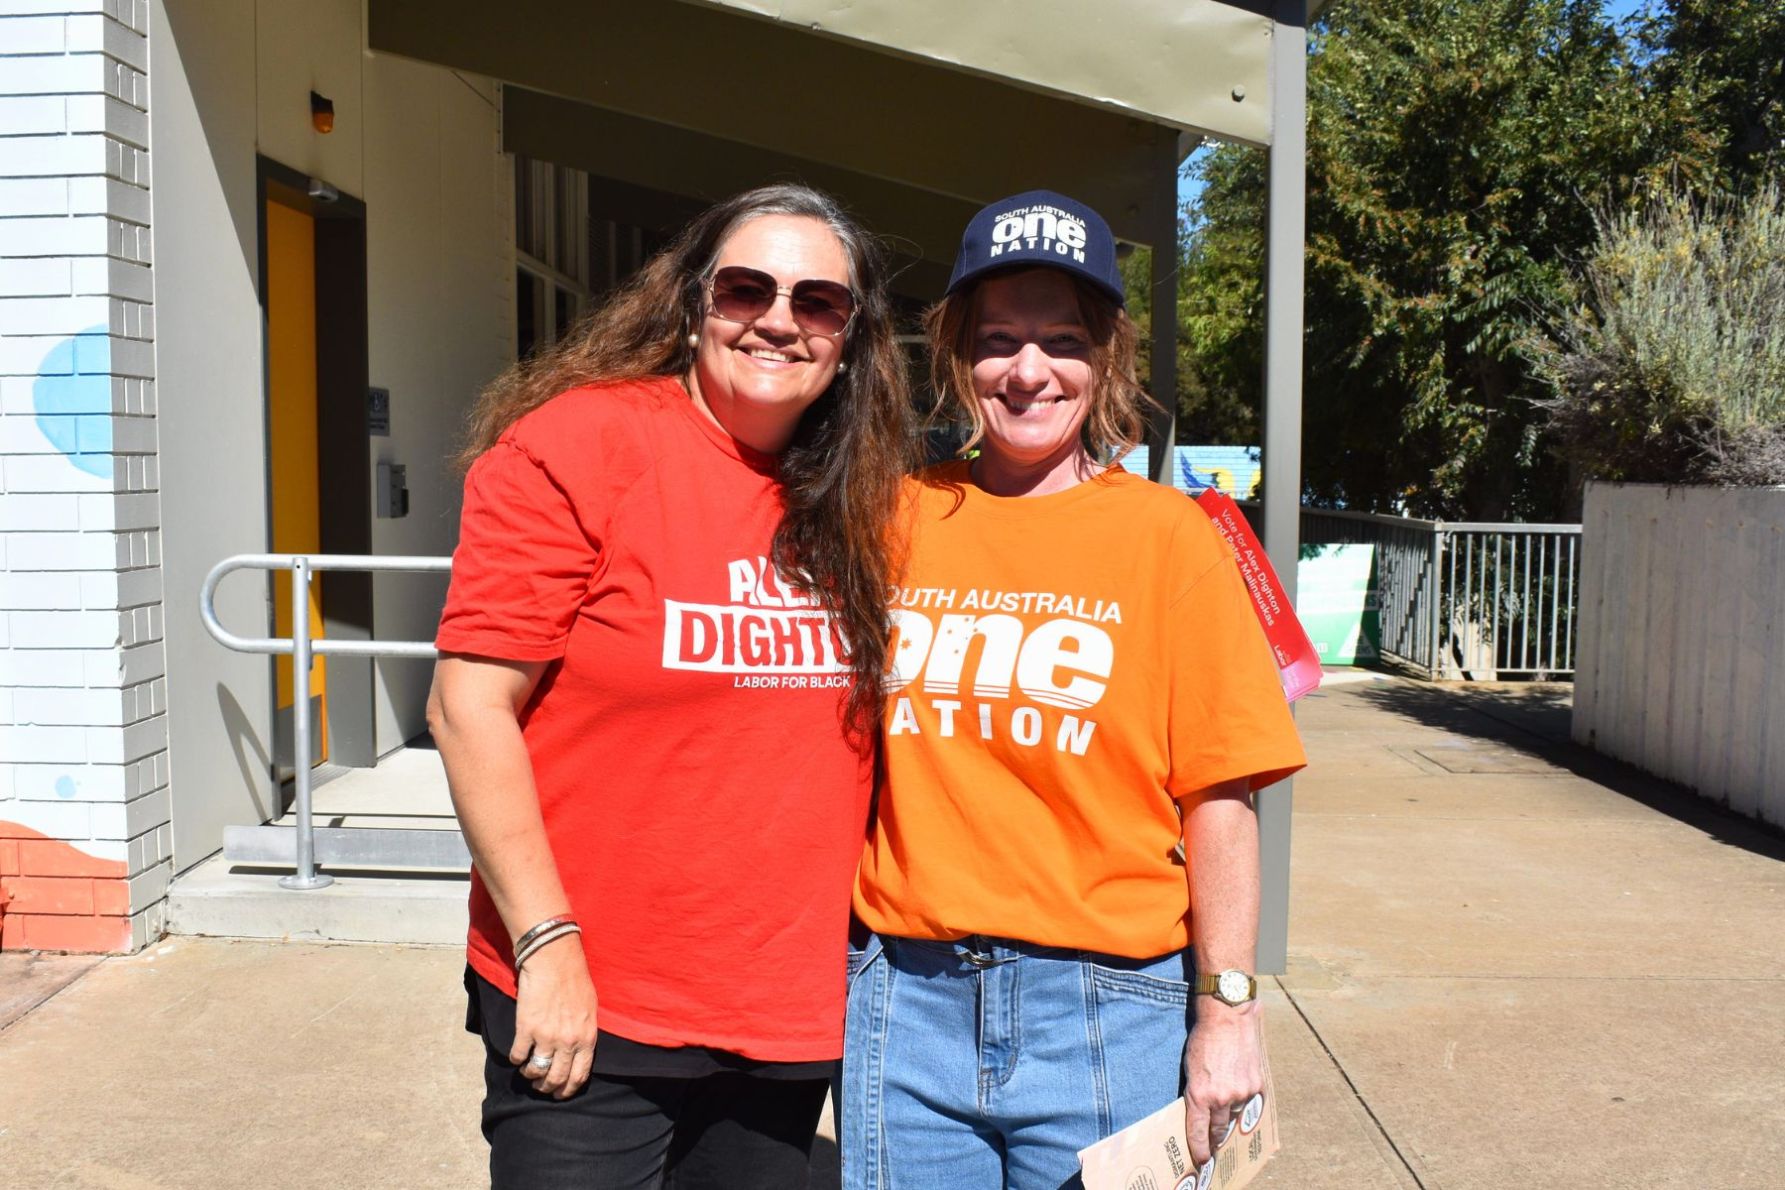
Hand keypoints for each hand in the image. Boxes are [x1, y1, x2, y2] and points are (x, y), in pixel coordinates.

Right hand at [510, 934, 598, 1099]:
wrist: (554, 961)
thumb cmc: (575, 980)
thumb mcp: (590, 1009)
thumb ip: (585, 1032)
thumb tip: (578, 1050)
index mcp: (587, 1037)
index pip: (579, 1075)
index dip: (568, 1089)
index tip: (560, 1094)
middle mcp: (568, 1042)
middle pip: (556, 1078)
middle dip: (547, 1088)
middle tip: (540, 1087)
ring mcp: (546, 1037)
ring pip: (536, 1071)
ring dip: (531, 1075)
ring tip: (528, 1071)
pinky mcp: (526, 1029)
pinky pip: (518, 1055)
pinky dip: (516, 1059)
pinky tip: (517, 1056)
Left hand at [1182, 998, 1263, 1168]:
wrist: (1227, 1018)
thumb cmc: (1204, 1040)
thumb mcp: (1191, 1069)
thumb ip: (1196, 1093)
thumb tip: (1201, 1113)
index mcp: (1199, 1094)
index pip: (1198, 1131)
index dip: (1199, 1149)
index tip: (1201, 1159)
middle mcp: (1221, 1098)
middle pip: (1218, 1129)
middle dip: (1215, 1138)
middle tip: (1213, 1144)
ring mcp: (1241, 1093)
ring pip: (1234, 1116)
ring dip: (1230, 1116)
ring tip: (1226, 1112)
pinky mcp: (1256, 1085)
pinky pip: (1249, 1103)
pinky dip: (1243, 1101)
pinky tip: (1239, 1094)